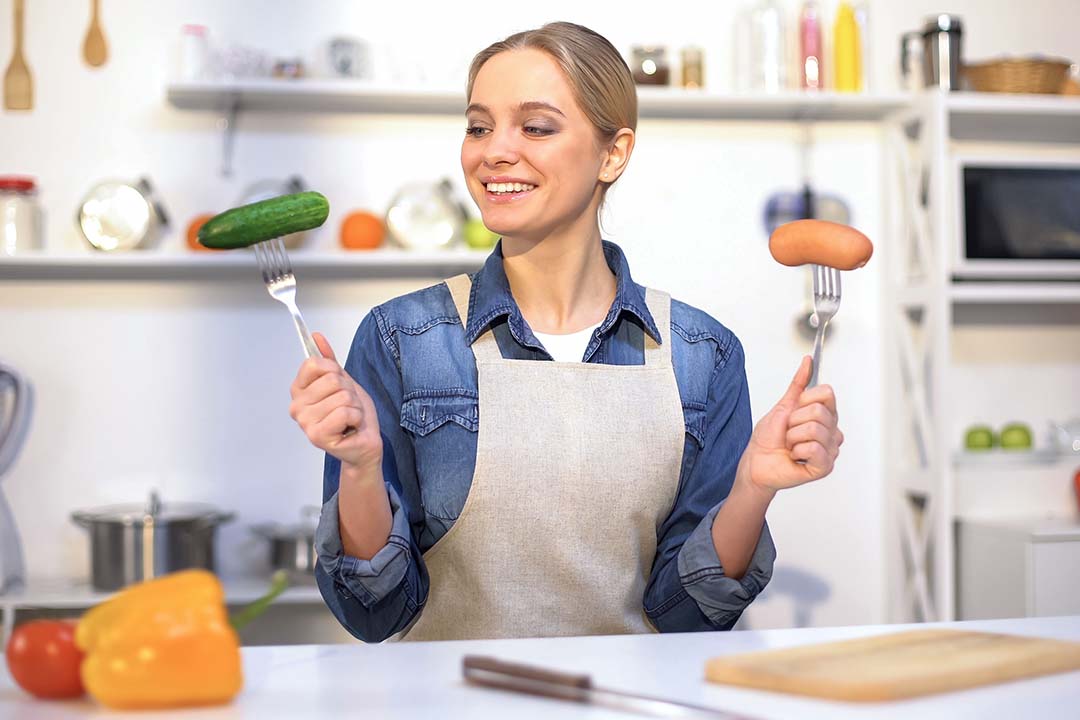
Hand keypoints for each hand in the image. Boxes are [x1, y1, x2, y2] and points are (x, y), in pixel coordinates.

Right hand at [289, 332, 382, 472]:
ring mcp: (305, 423)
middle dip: (350, 392)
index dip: (335, 371)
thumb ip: (328, 361)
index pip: (314, 363)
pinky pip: (345, 412)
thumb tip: (316, 336)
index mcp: (298, 391)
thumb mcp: (343, 382)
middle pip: (332, 379)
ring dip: (355, 407)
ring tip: (350, 419)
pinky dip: (356, 418)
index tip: (339, 385)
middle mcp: (296, 406)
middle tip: (348, 407)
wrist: (364, 443)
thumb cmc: (353, 415)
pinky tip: (350, 427)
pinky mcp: (317, 436)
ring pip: (342, 396)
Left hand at [742, 355, 843, 493]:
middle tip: (789, 432)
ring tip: (790, 445)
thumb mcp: (783, 405)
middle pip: (819, 411)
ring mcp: (830, 449)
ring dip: (793, 437)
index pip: (827, 393)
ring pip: (815, 429)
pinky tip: (795, 456)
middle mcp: (832, 431)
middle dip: (794, 420)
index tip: (794, 411)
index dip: (804, 400)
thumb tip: (807, 361)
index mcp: (825, 415)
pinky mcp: (825, 466)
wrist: (756, 462)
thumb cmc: (768, 438)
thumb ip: (798, 383)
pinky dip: (797, 451)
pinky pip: (814, 449)